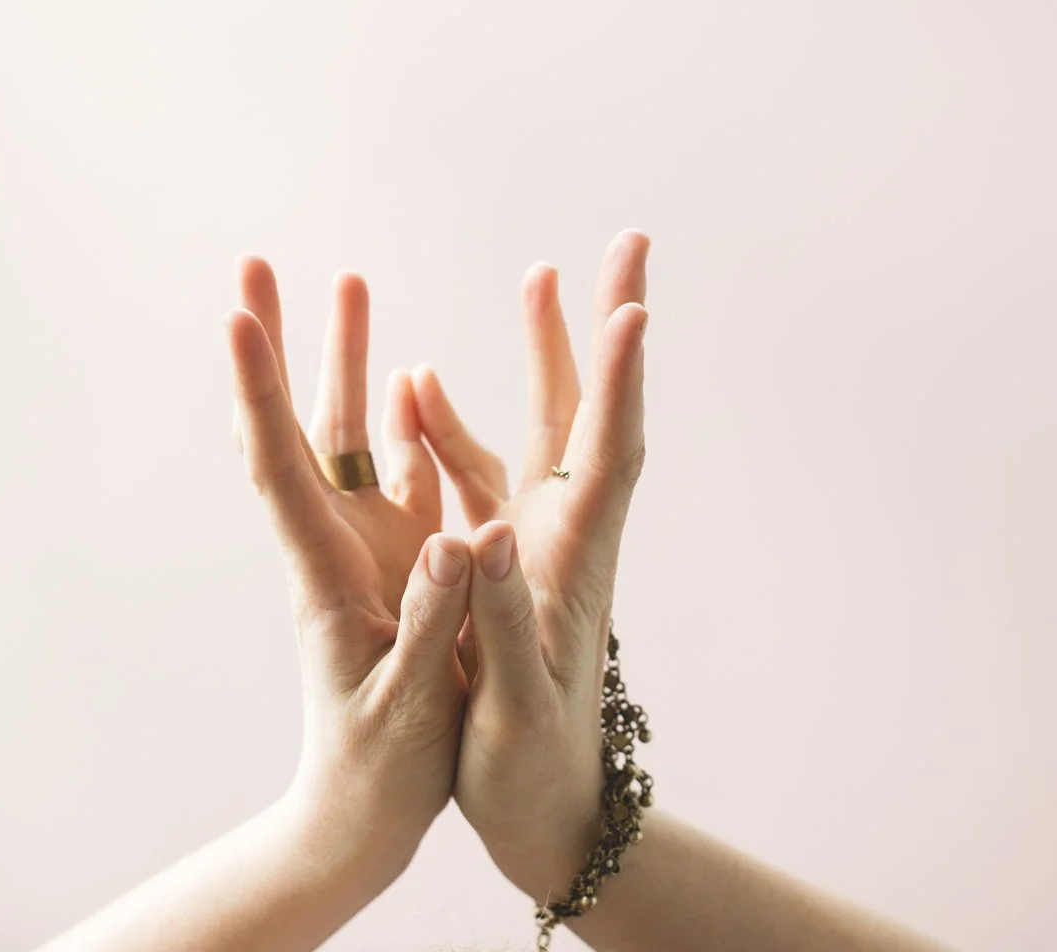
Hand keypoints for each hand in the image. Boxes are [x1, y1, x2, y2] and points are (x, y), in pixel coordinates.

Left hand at [224, 259, 466, 888]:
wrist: (365, 808)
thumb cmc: (382, 768)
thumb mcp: (410, 704)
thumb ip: (433, 618)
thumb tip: (456, 535)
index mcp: (323, 575)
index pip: (278, 466)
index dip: (257, 390)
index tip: (237, 315)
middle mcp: (332, 541)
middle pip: (299, 425)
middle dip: (278, 342)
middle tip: (256, 264)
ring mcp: (364, 542)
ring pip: (347, 434)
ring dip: (343, 358)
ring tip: (353, 281)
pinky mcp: (400, 555)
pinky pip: (399, 468)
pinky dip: (404, 416)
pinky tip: (413, 381)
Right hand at [408, 230, 650, 901]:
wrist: (547, 812)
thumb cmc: (533, 770)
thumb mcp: (514, 705)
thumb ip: (503, 617)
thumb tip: (486, 534)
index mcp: (575, 560)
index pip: (611, 453)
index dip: (621, 381)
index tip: (633, 306)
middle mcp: (567, 529)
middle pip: (599, 410)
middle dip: (610, 326)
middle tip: (630, 243)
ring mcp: (539, 533)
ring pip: (548, 423)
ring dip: (551, 350)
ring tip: (540, 275)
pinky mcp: (507, 549)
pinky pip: (488, 462)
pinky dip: (461, 416)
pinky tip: (422, 385)